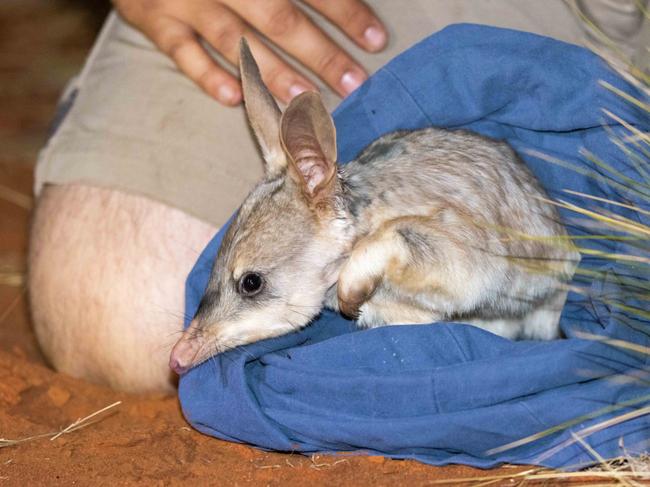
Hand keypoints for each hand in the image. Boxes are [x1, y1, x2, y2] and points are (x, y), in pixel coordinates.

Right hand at [112, 0, 387, 104]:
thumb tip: (335, 1)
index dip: (344, 11)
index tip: (376, 40)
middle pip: (278, 18)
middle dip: (320, 54)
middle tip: (354, 83)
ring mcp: (184, 0)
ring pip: (236, 41)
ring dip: (273, 73)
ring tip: (307, 99)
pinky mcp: (155, 20)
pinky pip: (181, 52)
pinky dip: (206, 76)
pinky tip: (234, 99)